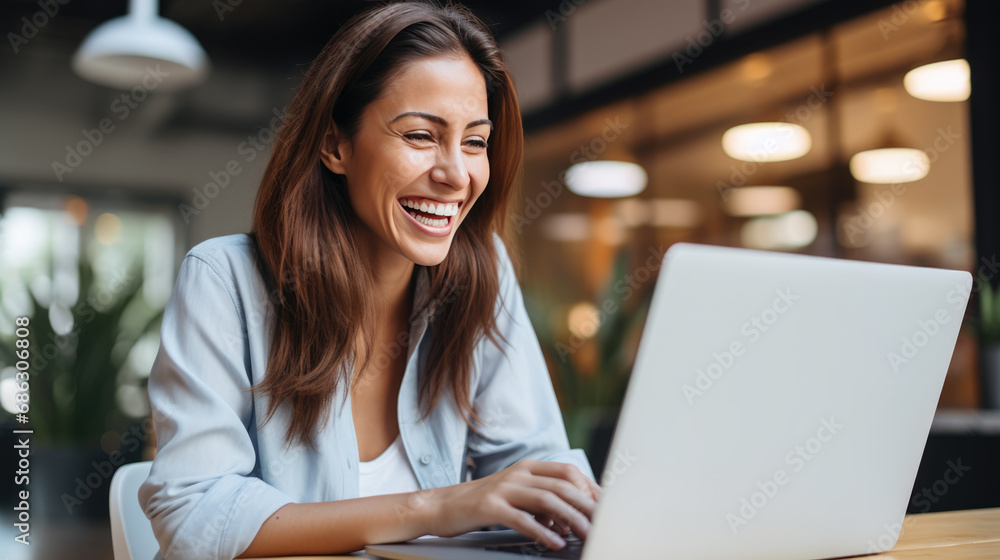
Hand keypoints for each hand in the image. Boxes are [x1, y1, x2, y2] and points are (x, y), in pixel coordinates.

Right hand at [425, 459, 601, 549]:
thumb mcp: (515, 495)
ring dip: (571, 519)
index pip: (569, 472)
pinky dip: (542, 532)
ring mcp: (504, 488)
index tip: (605, 508)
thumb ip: (542, 501)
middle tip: (603, 524)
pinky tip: (554, 543)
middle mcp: (518, 474)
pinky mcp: (490, 506)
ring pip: (548, 500)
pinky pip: (522, 519)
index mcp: (527, 467)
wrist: (441, 506)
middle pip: (563, 485)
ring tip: (585, 534)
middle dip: (587, 505)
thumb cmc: (482, 504)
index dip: (590, 489)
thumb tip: (570, 520)